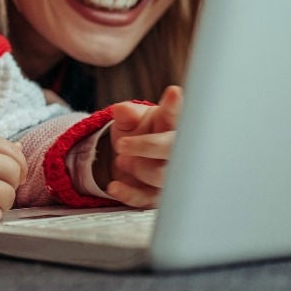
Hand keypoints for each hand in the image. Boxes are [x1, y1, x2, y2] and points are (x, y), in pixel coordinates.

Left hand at [101, 86, 181, 207]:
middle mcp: (175, 150)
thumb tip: (120, 110)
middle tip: (122, 144)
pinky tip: (114, 186)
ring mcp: (169, 174)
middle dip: (149, 146)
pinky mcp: (157, 196)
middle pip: (174, 149)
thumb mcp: (129, 119)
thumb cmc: (136, 133)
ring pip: (162, 176)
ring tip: (120, 160)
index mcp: (172, 125)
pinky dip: (128, 194)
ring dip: (138, 168)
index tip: (173, 92)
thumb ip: (126, 114)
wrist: (126, 159)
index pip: (177, 114)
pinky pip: (146, 199)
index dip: (176, 104)